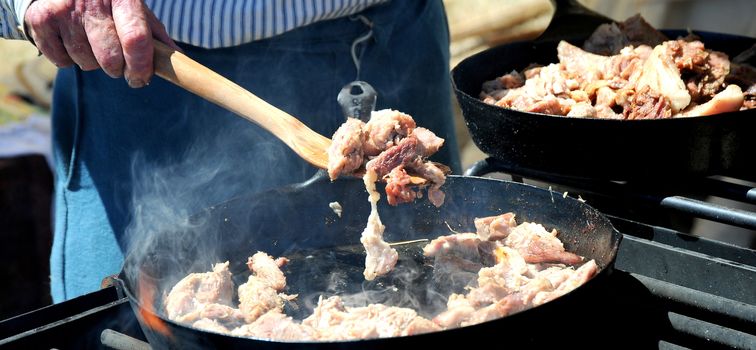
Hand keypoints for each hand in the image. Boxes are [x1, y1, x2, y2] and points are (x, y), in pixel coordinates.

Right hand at [24, 0, 180, 87]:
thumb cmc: (109, 4)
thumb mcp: (134, 10)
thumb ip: (155, 35)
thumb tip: (177, 61)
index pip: (135, 39)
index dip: (140, 66)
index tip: (140, 78)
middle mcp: (92, 0)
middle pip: (110, 58)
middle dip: (117, 68)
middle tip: (116, 61)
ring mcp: (64, 9)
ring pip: (85, 62)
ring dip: (92, 62)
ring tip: (91, 43)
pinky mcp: (41, 19)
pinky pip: (61, 61)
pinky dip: (68, 60)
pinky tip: (71, 41)